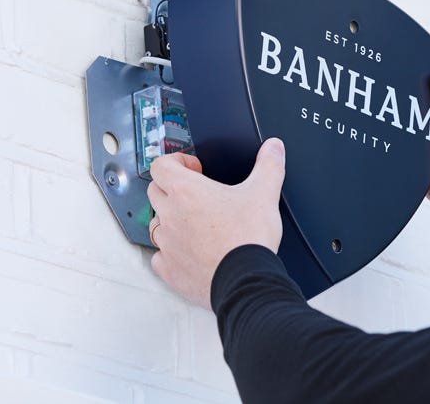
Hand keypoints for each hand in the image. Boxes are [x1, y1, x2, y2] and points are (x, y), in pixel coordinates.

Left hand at [148, 138, 285, 307]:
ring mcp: (167, 244)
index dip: (176, 162)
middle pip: (155, 191)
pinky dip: (170, 253)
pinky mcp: (170, 270)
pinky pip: (160, 257)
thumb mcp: (265, 193)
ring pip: (156, 224)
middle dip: (172, 188)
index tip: (195, 169)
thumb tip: (273, 148)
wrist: (245, 281)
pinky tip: (190, 252)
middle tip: (197, 194)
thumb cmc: (248, 238)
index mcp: (186, 191)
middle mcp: (170, 215)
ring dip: (171, 220)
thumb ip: (269, 165)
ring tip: (196, 224)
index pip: (161, 165)